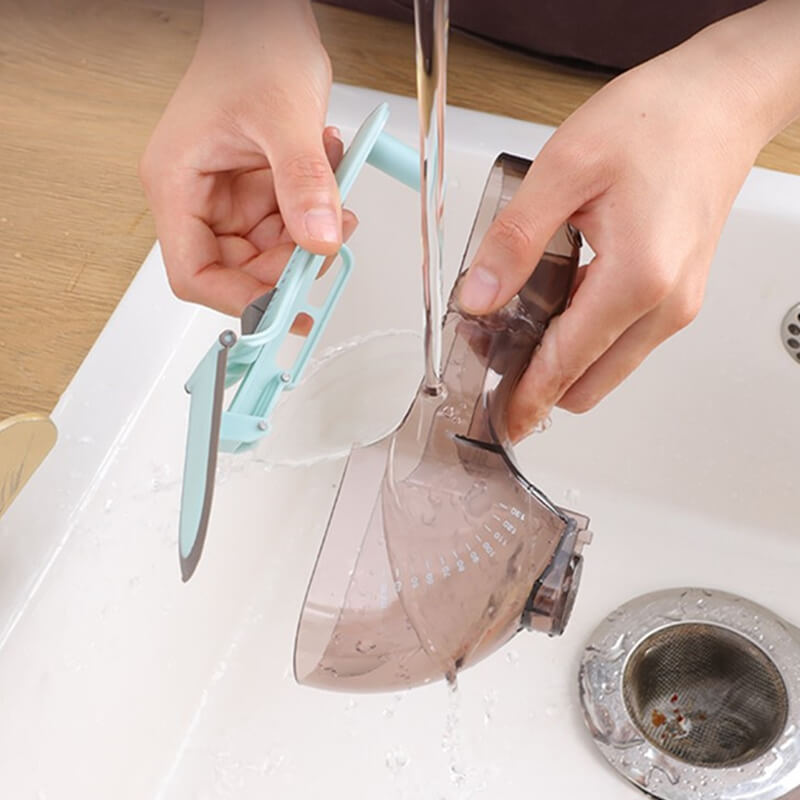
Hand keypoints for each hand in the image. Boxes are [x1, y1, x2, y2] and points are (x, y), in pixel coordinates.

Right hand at [140, 0, 355, 315]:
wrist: (267, 17)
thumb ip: (303, 183)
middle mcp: (198, 196)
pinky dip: (314, 214)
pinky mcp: (257, 188)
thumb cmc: (253, 47)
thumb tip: (319, 242)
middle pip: (237, 268)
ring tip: (334, 201)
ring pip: (268, 250)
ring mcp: (229, 195)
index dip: (236, 300)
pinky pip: (287, 224)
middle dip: (286, 267)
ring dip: (308, 238)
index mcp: (177, 182)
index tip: (281, 310)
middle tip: (325, 249)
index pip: (193, 271)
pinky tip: (328, 180)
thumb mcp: (285, 118)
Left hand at [459, 0, 799, 440]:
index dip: (527, 399)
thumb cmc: (656, 121)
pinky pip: (623, 341)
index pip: (566, 364)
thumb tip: (479, 299)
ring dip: (563, 361)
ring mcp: (677, 305)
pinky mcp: (677, 295)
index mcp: (637, 278)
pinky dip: (585, 339)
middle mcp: (665, 305)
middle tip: (492, 352)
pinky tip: (555, 302)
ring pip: (607, 368)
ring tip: (517, 322)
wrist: (719, 101)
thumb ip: (514, 241)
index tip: (503, 423)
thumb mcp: (563, 169)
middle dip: (539, 382)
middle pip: (589, 385)